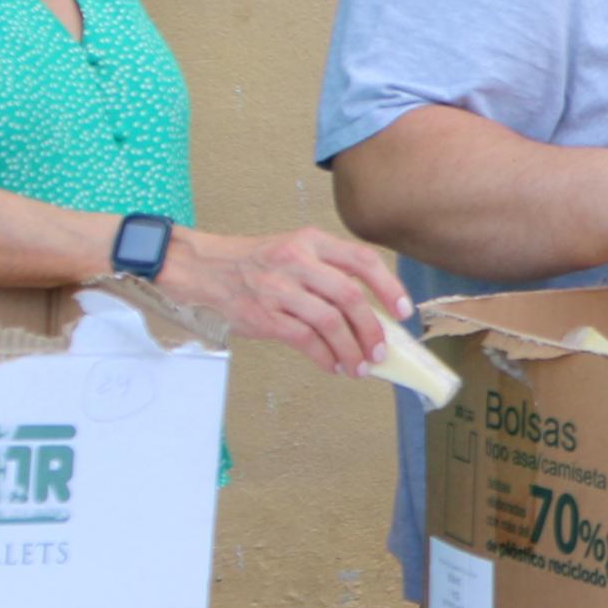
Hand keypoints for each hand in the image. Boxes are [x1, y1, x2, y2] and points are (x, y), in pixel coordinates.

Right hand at [160, 225, 417, 374]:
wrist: (204, 269)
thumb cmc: (256, 263)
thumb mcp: (295, 250)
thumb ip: (329, 271)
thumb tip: (371, 311)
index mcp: (311, 241)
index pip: (361, 260)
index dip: (389, 286)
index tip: (403, 311)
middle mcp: (296, 261)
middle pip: (349, 296)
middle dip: (372, 329)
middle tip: (382, 351)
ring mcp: (278, 288)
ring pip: (329, 322)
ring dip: (351, 349)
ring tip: (361, 366)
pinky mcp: (263, 316)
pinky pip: (304, 340)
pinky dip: (324, 357)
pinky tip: (333, 366)